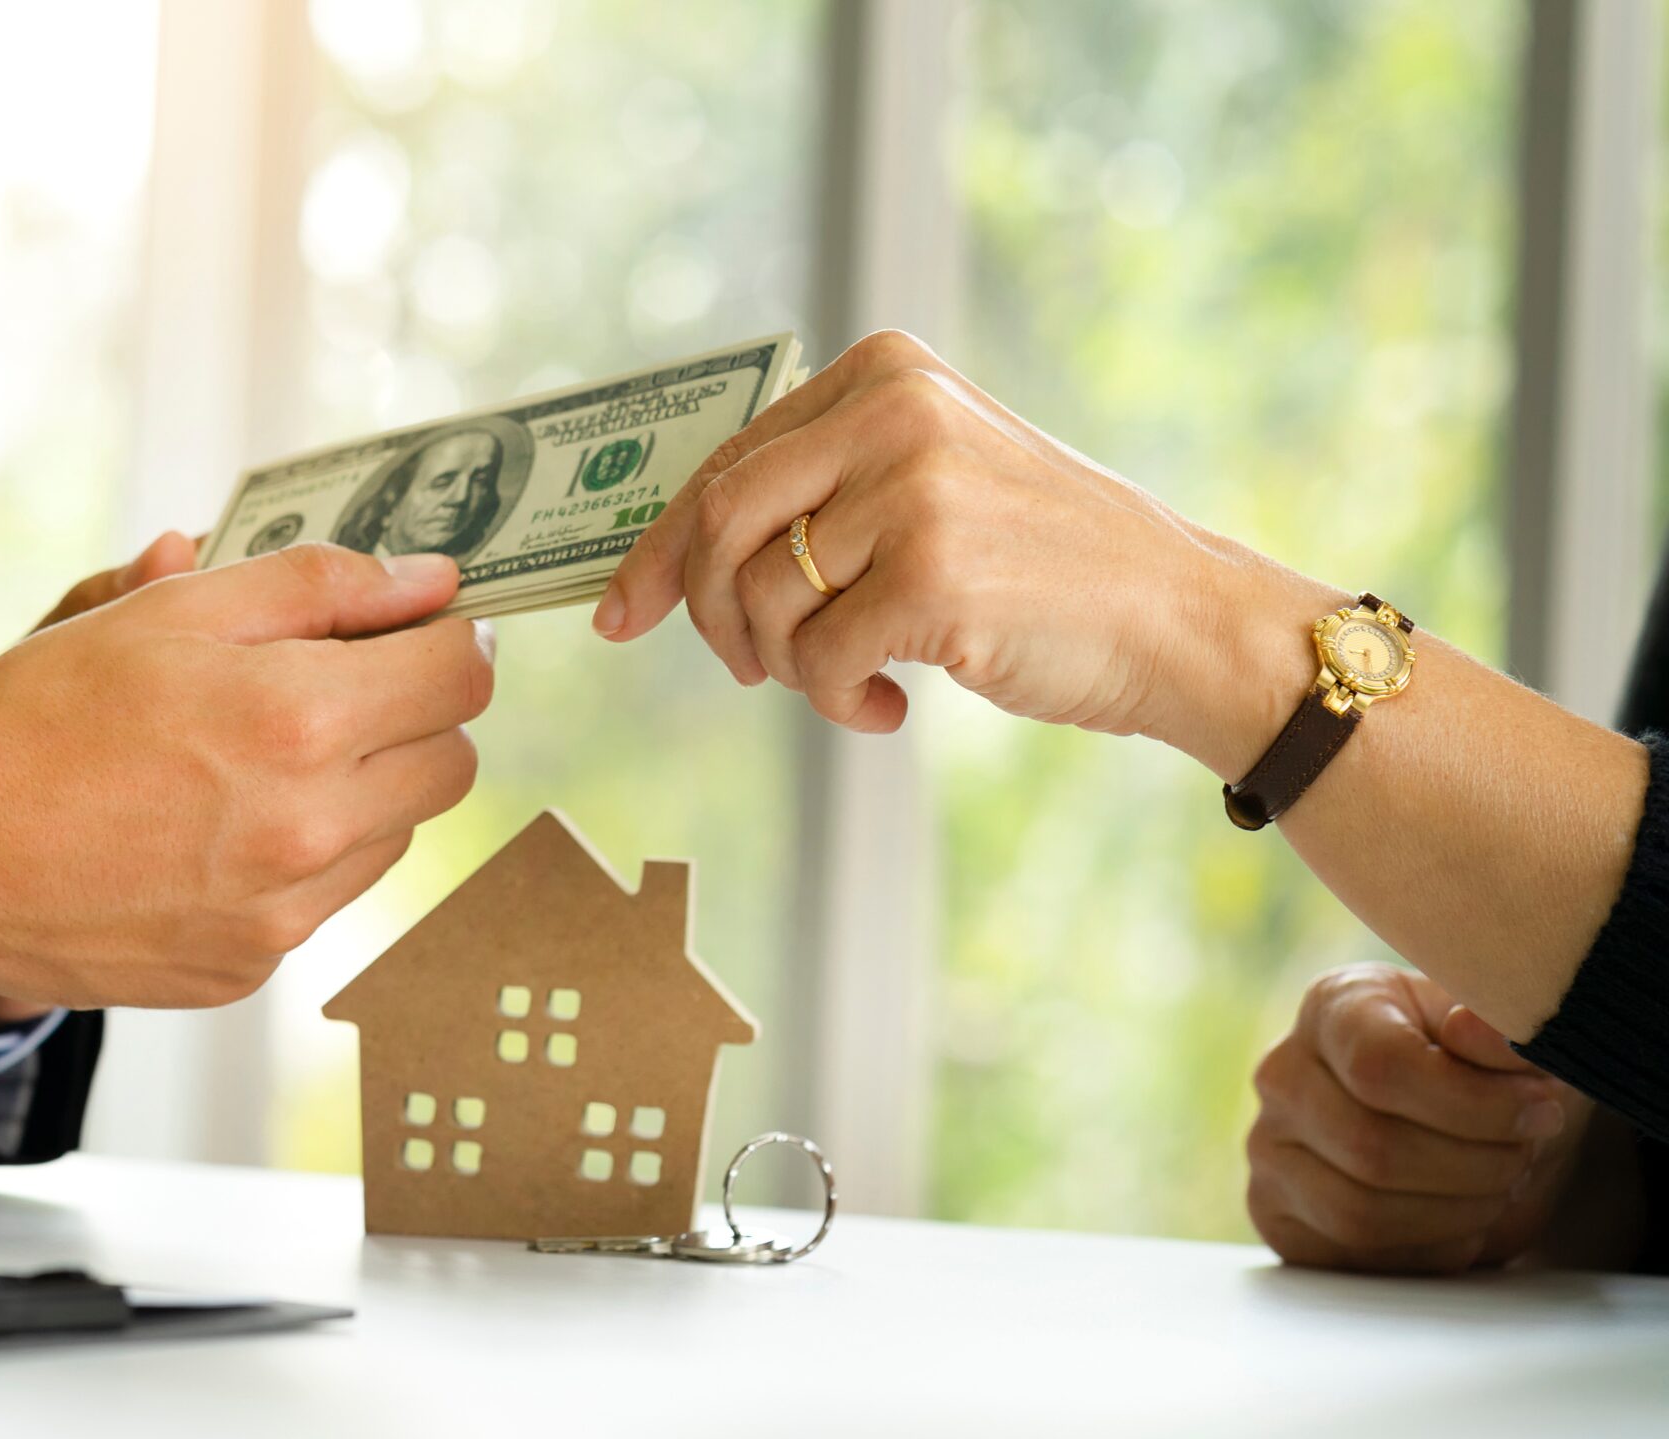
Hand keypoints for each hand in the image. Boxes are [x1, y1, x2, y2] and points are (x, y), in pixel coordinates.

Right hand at [0, 544, 492, 1010]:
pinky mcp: (248, 968)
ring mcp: (283, 913)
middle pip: (451, 763)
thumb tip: (433, 582)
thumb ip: (318, 586)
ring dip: (358, 791)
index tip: (411, 631)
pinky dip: (296, 859)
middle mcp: (310, 830)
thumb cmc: (39, 714)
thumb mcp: (170, 613)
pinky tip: (209, 830)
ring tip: (249, 762)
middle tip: (330, 687)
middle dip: (412, 715)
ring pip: (393, 836)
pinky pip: (323, 900)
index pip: (462, 678)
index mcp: (300, 721)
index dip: (446, 640)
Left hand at [593, 329, 1324, 774]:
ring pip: (761, 598)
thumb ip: (821, 491)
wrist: (1173, 616)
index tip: (621, 613)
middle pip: (720, 524)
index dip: (659, 549)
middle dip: (711, 616)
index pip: (725, 462)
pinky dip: (835, 702)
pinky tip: (888, 708)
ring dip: (785, 668)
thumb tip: (672, 562)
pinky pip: (816, 660)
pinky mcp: (930, 572)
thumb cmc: (1039, 566)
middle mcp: (891, 410)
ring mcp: (912, 487)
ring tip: (850, 683)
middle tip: (750, 669)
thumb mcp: (927, 483)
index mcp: (882, 372)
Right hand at [1245, 963, 1588, 1273]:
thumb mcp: (1518, 1037)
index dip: (1474, 1104)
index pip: (1380, 1066)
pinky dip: (1428, 1251)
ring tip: (1495, 1187)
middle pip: (1371, 1146)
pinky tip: (1457, 1218)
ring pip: (1357, 1210)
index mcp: (1334, 1006)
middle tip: (1523, 1155)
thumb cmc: (1495, 1071)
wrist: (1479, 1128)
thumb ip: (1505, 1031)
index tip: (1541, 1110)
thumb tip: (1477, 1030)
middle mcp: (1283, 1073)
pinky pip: (1355, 1255)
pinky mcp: (1278, 1216)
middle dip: (1475, 1165)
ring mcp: (1269, 1149)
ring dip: (1454, 1213)